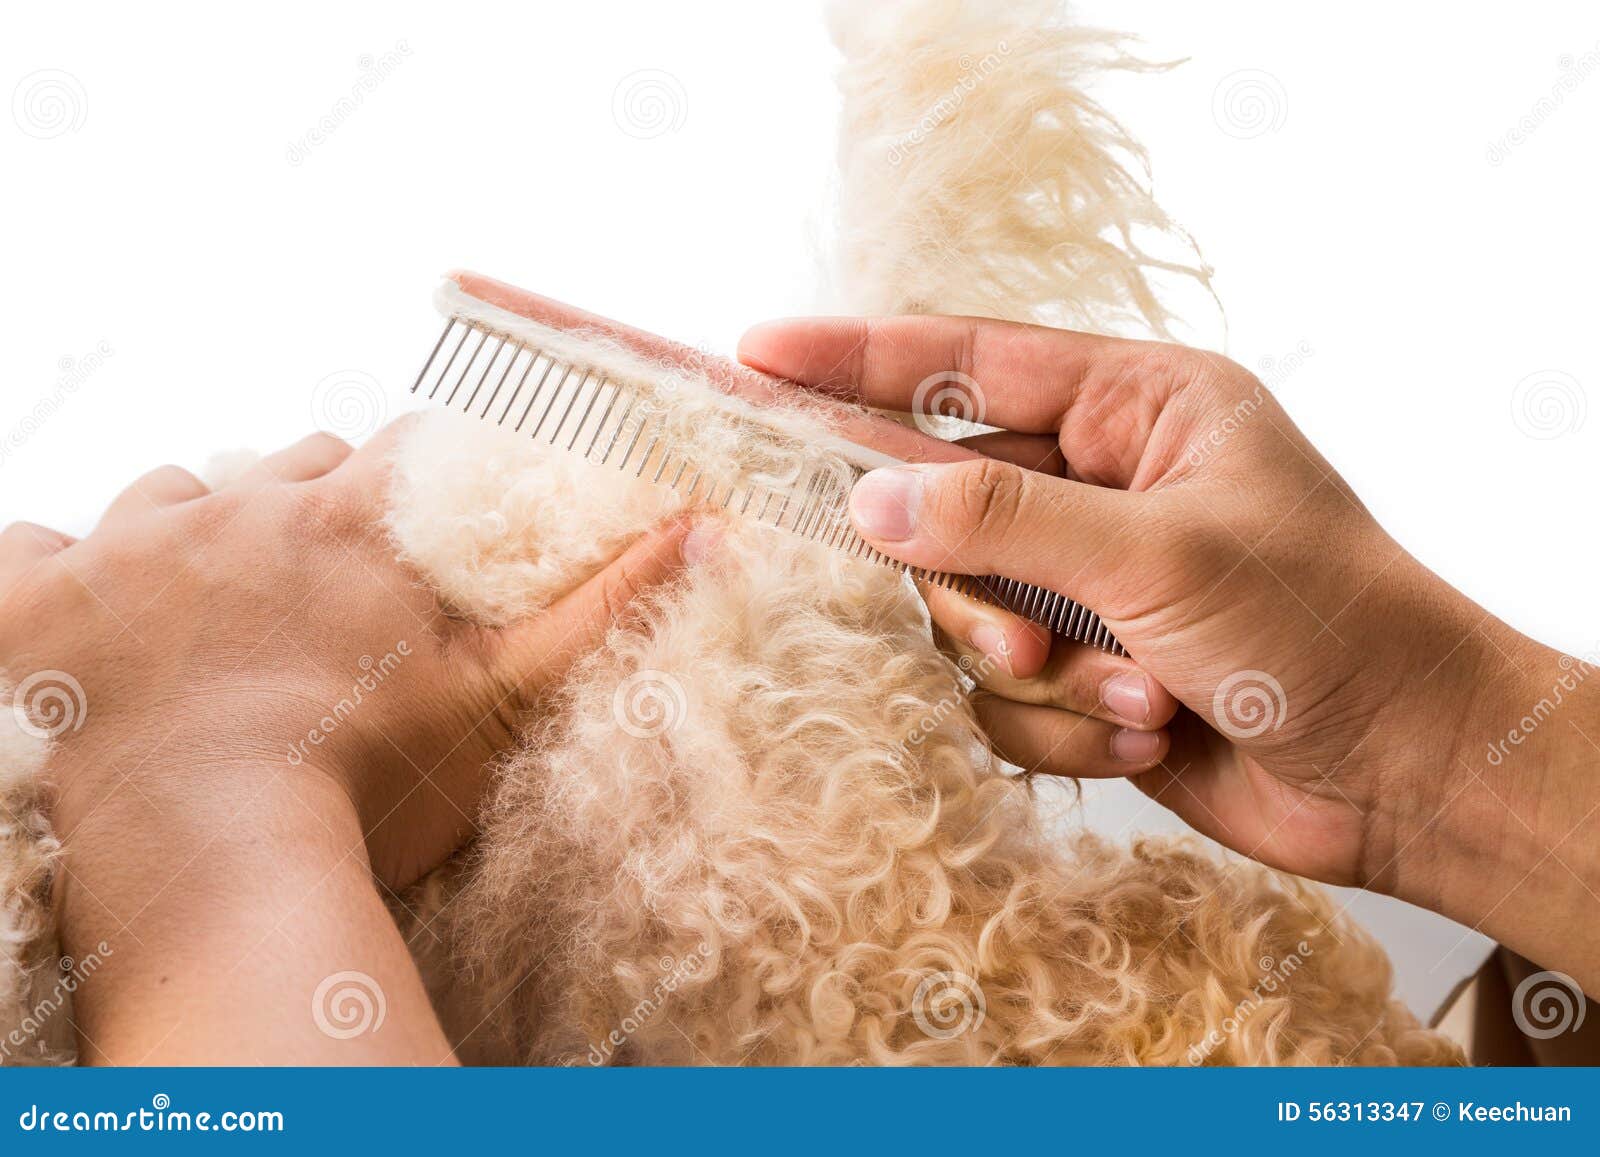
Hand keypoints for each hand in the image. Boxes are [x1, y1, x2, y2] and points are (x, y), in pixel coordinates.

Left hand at [0, 420, 692, 889]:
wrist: (219, 874)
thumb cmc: (371, 789)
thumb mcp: (503, 695)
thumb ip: (604, 606)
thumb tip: (708, 527)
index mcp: (347, 524)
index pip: (391, 451)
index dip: (401, 478)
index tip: (397, 520)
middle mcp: (232, 510)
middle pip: (274, 467)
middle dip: (293, 511)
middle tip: (300, 593)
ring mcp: (122, 550)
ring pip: (159, 498)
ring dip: (181, 539)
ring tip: (195, 616)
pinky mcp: (31, 602)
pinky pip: (31, 550)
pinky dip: (56, 580)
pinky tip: (85, 629)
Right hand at [738, 316, 1599, 986]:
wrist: (1404, 774)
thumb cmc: (1324, 626)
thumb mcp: (1161, 555)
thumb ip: (1003, 522)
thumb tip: (870, 502)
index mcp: (1140, 408)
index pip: (970, 364)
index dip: (857, 360)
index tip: (760, 355)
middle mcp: (1101, 487)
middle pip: (945, 508)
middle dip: (975, 591)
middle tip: (1020, 639)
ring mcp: (1086, 584)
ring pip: (963, 614)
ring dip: (1041, 674)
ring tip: (1135, 698)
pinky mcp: (1080, 673)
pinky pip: (999, 696)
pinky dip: (1063, 727)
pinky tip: (1147, 736)